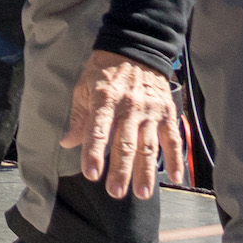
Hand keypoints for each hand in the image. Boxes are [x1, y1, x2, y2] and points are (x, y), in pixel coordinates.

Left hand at [60, 50, 184, 199]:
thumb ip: (78, 116)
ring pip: (148, 145)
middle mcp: (129, 106)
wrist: (137, 49)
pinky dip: (176, 159)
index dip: (94, 152)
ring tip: (142, 193)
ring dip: (145, 171)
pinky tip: (175, 177)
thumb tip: (66, 142)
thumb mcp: (85, 86)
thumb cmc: (105, 70)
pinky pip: (173, 139)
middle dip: (120, 170)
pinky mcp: (167, 113)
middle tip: (115, 192)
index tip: (91, 174)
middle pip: (125, 142)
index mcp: (105, 98)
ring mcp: (151, 110)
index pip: (98, 129)